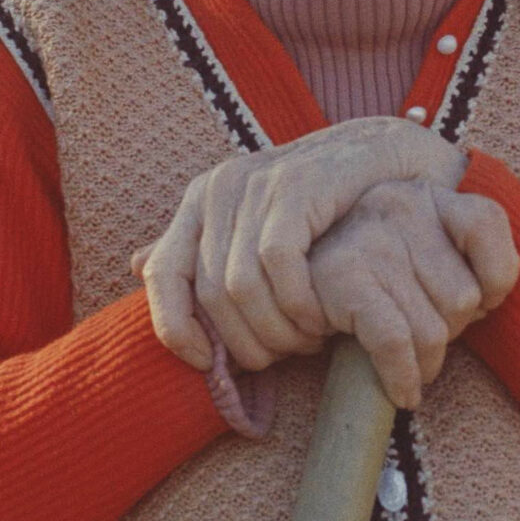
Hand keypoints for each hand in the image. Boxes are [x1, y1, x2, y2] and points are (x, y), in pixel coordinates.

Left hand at [133, 117, 469, 372]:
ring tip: (306, 341)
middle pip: (209, 293)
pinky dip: (297, 304)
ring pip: (240, 286)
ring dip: (275, 330)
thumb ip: (200, 247)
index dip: (175, 328)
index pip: (162, 274)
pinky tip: (321, 317)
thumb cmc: (321, 204)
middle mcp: (219, 189)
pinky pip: (278, 265)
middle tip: (282, 356)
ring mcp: (256, 185)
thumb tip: (135, 265)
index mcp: (200, 200)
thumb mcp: (254, 223)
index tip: (208, 363)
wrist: (384, 157)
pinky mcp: (295, 187)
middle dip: (245, 341)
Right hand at [309, 180, 517, 407]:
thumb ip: (473, 258)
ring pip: (434, 329)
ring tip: (407, 359)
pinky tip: (401, 390)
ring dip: (425, 361)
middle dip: (451, 330)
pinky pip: (394, 342)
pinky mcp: (342, 276)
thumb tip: (493, 297)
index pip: (486, 222)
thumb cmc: (380, 279)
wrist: (291, 282)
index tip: (481, 301)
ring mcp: (370, 238)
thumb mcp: (432, 251)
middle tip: (423, 333)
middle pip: (465, 296)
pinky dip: (401, 376)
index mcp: (428, 192)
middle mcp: (400, 203)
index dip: (496, 278)